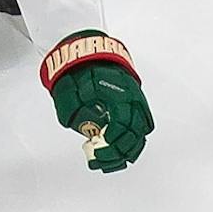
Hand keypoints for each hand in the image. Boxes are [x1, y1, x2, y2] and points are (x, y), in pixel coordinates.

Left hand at [41, 34, 152, 172]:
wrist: (89, 50)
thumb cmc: (79, 69)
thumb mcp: (70, 89)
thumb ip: (74, 110)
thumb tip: (82, 128)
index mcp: (117, 90)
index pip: (123, 121)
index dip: (113, 139)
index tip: (99, 148)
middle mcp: (132, 96)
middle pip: (135, 131)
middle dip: (118, 151)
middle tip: (101, 159)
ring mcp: (136, 99)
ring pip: (141, 132)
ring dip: (128, 150)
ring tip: (112, 161)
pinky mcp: (136, 102)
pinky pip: (142, 125)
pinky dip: (134, 141)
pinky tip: (123, 152)